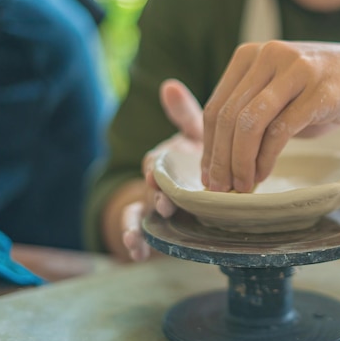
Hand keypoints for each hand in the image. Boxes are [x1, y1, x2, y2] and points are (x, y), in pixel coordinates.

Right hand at [121, 78, 203, 260]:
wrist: (204, 181)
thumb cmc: (198, 153)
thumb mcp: (196, 134)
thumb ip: (185, 114)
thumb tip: (169, 85)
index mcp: (163, 160)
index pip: (154, 162)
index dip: (154, 168)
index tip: (155, 174)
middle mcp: (154, 183)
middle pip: (148, 190)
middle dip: (154, 198)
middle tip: (164, 205)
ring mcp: (154, 205)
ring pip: (139, 214)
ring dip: (137, 227)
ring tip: (135, 241)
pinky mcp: (159, 226)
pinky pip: (142, 235)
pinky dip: (136, 244)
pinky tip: (138, 255)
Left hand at [202, 40, 339, 192]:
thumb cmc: (325, 91)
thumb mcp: (281, 94)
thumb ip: (252, 112)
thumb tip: (221, 156)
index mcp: (251, 55)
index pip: (216, 106)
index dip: (208, 147)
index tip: (209, 176)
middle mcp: (269, 55)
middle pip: (228, 116)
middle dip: (220, 159)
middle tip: (220, 188)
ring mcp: (295, 70)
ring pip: (249, 123)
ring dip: (240, 161)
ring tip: (241, 186)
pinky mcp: (320, 90)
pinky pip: (280, 130)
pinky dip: (266, 158)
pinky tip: (263, 175)